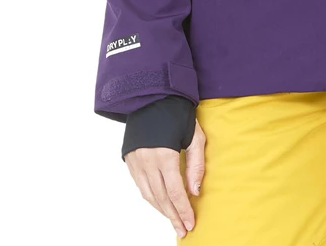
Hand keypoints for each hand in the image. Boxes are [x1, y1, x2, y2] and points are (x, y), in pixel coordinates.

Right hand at [124, 118, 206, 237]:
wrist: (152, 95)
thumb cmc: (177, 113)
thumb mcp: (194, 135)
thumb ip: (195, 164)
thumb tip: (195, 191)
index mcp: (164, 154)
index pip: (174, 191)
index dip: (183, 210)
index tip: (190, 223)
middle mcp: (147, 161)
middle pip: (161, 198)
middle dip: (173, 216)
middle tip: (183, 230)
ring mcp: (136, 161)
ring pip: (148, 195)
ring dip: (161, 210)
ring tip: (173, 220)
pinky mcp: (130, 160)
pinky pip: (141, 186)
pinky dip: (151, 198)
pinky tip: (160, 204)